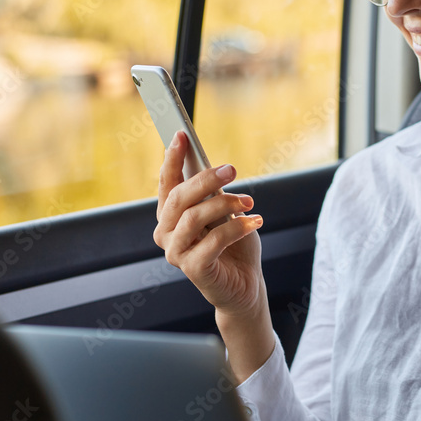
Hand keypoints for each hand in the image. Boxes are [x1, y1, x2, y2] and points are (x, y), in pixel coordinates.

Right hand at [153, 131, 265, 318]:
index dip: (172, 158)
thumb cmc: (234, 246)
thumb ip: (214, 194)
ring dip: (226, 204)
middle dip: (205, 179)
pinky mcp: (193, 269)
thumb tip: (214, 170)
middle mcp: (167, 234)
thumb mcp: (225, 213)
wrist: (244, 285)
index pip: (167, 183)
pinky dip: (237, 228)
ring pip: (194, 217)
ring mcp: (176, 253)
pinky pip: (214, 241)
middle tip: (231, 169)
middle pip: (179, 198)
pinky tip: (254, 222)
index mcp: (170, 216)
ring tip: (249, 203)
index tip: (181, 135)